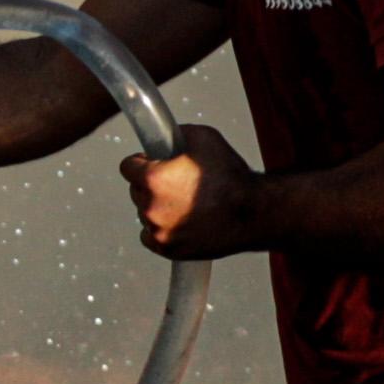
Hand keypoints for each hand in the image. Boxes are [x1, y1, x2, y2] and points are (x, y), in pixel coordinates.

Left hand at [121, 122, 258, 257]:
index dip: (142, 162)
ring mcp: (158, 230)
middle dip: (152, 185)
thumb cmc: (232, 177)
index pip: (127, 167)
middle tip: (179, 183)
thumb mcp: (204, 137)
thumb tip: (164, 137)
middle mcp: (150, 207)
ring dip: (158, 207)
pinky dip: (161, 230)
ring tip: (188, 203)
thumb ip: (176, 134)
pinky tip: (180, 221)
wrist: (256, 213)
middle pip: (136, 191)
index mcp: (152, 179)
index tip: (153, 163)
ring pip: (145, 214)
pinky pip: (150, 236)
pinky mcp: (168, 249)